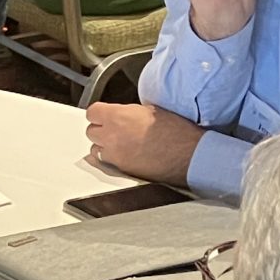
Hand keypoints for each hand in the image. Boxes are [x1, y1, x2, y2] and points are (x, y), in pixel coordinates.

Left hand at [82, 102, 204, 184]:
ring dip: (104, 145)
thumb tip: (123, 114)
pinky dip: (112, 160)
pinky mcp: (122, 169)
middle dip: (100, 129)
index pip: (92, 112)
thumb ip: (130, 112)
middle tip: (113, 129)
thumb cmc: (177, 132)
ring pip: (96, 149)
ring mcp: (115, 155)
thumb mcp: (152, 110)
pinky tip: (125, 155)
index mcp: (118, 116)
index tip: (104, 114)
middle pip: (91, 131)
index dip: (99, 113)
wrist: (189, 154)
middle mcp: (112, 135)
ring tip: (119, 144)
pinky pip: (107, 163)